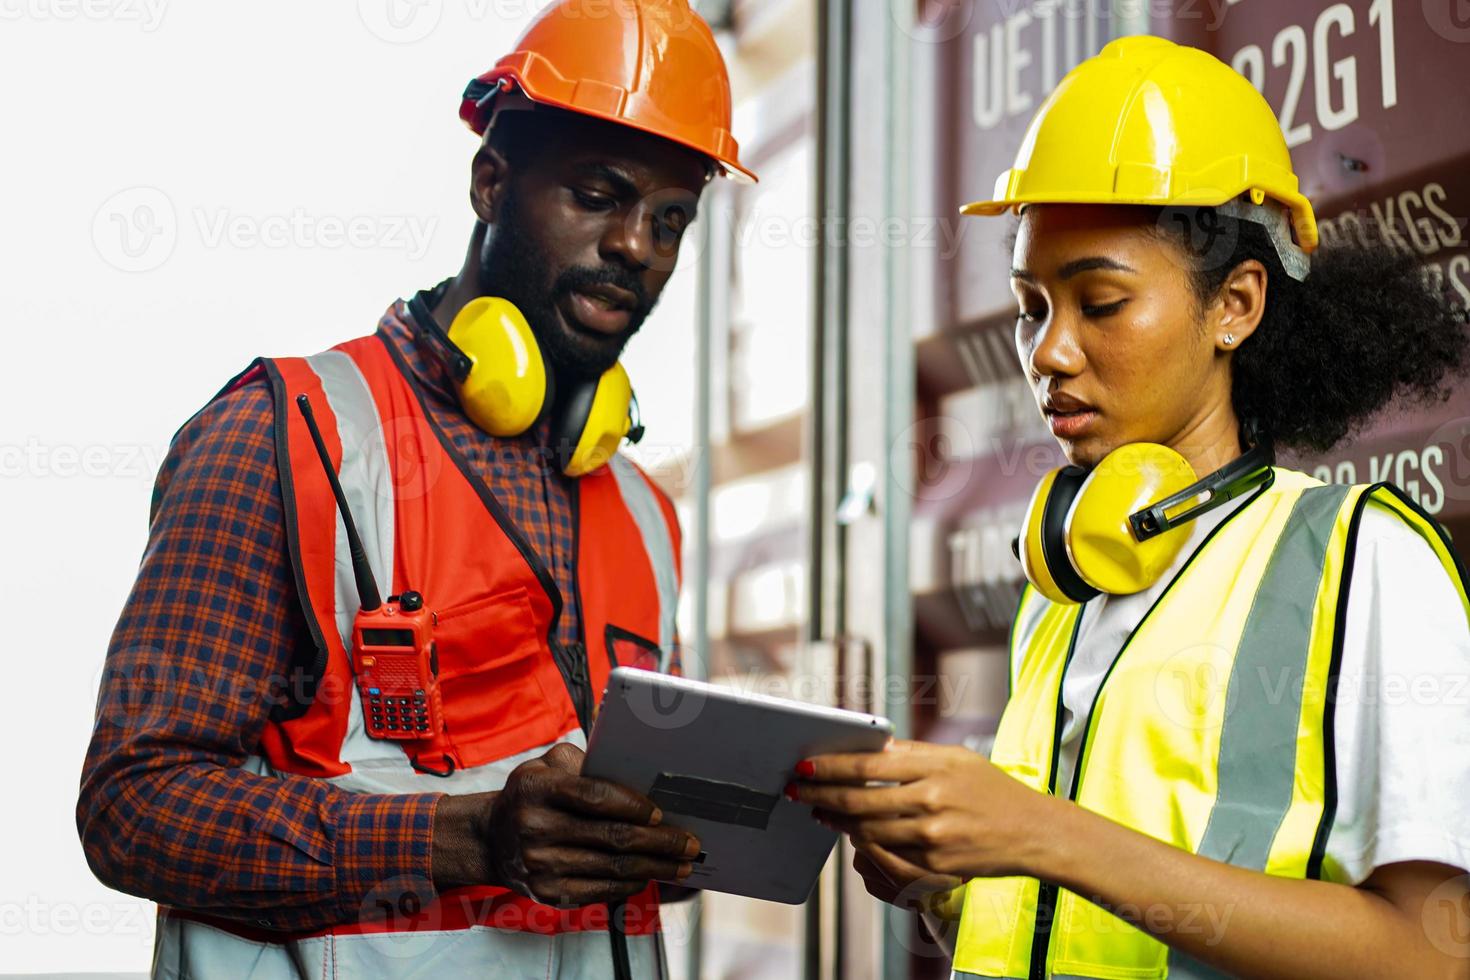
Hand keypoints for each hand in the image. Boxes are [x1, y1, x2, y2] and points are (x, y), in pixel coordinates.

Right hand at [433, 742, 699, 907]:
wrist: (492, 839)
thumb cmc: (533, 795)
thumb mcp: (547, 766)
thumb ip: (585, 763)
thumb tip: (636, 771)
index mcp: (537, 788)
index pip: (595, 796)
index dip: (633, 805)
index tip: (661, 812)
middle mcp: (535, 827)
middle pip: (611, 837)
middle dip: (659, 841)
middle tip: (689, 842)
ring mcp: (539, 864)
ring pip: (611, 868)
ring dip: (654, 867)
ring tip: (681, 863)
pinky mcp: (547, 893)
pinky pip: (599, 891)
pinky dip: (630, 885)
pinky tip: (650, 876)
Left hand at [793, 739, 1052, 884]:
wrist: (1032, 832)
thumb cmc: (991, 789)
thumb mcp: (955, 758)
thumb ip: (910, 754)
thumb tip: (867, 748)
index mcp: (934, 767)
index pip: (868, 766)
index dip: (830, 767)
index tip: (805, 766)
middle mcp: (931, 800)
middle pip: (860, 801)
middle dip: (822, 795)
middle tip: (798, 791)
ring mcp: (932, 836)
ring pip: (867, 830)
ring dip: (837, 822)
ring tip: (820, 812)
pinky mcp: (934, 865)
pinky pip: (886, 854)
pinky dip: (864, 844)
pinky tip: (853, 833)